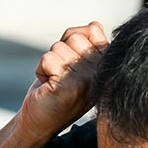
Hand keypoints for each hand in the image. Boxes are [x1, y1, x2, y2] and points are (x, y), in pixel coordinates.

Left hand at [18, 22, 107, 141]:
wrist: (40, 122)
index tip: (71, 63)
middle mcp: (102, 73)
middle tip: (60, 74)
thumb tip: (94, 25)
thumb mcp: (75, 61)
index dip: (72, 42)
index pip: (91, 30)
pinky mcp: (69, 87)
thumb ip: (84, 40)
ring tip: (54, 81)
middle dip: (60, 52)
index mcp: (107, 64)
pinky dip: (41, 70)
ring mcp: (87, 81)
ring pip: (59, 47)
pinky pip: (48, 59)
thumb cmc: (56, 88)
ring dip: (50, 63)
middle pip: (74, 37)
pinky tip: (48, 86)